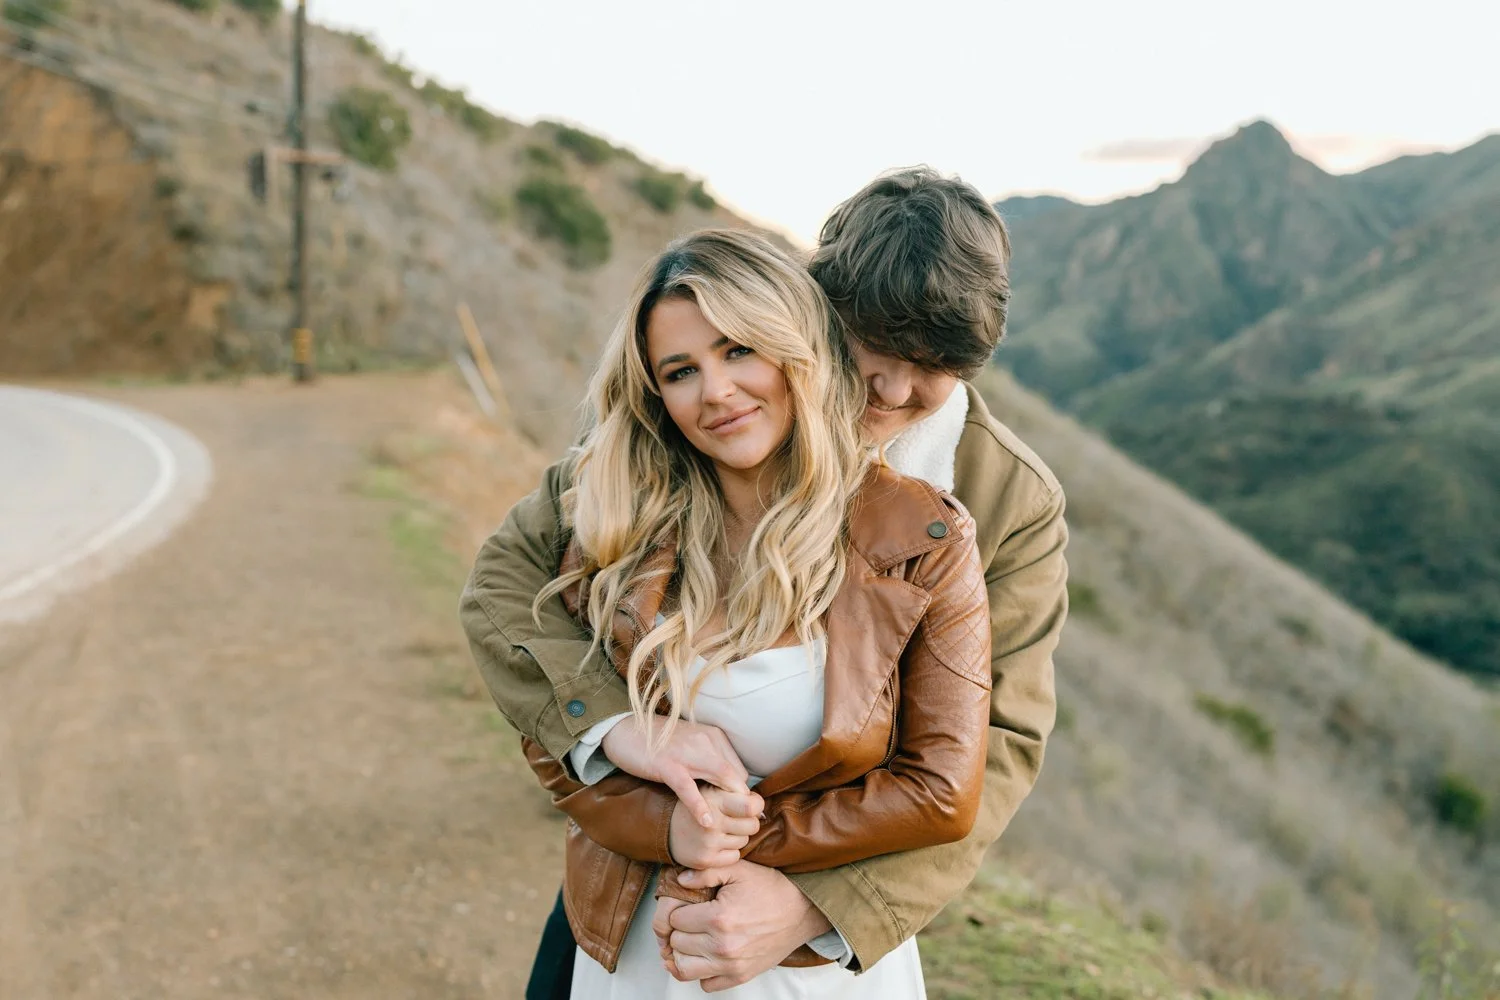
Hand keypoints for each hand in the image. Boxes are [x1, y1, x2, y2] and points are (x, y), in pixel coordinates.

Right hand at [601, 716, 750, 826]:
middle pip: (735, 775)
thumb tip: (723, 786)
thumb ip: (708, 760)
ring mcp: (687, 752)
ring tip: (733, 826)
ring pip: (721, 777)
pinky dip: (699, 805)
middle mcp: (706, 741)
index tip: (738, 812)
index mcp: (713, 736)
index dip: (739, 793)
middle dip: (741, 801)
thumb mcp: (690, 745)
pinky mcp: (667, 764)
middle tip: (741, 824)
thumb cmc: (658, 741)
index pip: (738, 769)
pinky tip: (706, 822)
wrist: (623, 728)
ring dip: (730, 803)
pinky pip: (688, 788)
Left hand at [656, 860, 833, 991]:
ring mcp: (731, 965)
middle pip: (676, 944)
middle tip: (691, 920)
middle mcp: (722, 946)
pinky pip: (706, 985)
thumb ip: (705, 871)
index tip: (688, 906)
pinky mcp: (740, 977)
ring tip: (694, 939)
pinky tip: (708, 955)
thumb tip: (680, 880)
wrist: (801, 911)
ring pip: (683, 969)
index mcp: (718, 918)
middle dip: (679, 930)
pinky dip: (702, 972)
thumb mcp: (739, 869)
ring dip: (684, 954)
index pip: (674, 921)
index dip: (678, 910)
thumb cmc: (770, 889)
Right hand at [668, 786, 762, 868]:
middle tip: (735, 819)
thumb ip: (735, 793)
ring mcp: (708, 842)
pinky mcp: (705, 860)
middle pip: (753, 825)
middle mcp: (712, 821)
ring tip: (722, 830)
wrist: (666, 827)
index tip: (751, 806)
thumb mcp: (712, 790)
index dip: (756, 805)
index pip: (752, 806)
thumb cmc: (697, 806)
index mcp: (715, 800)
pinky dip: (730, 852)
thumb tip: (760, 807)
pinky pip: (735, 856)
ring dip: (738, 836)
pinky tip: (718, 844)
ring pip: (744, 841)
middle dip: (748, 822)